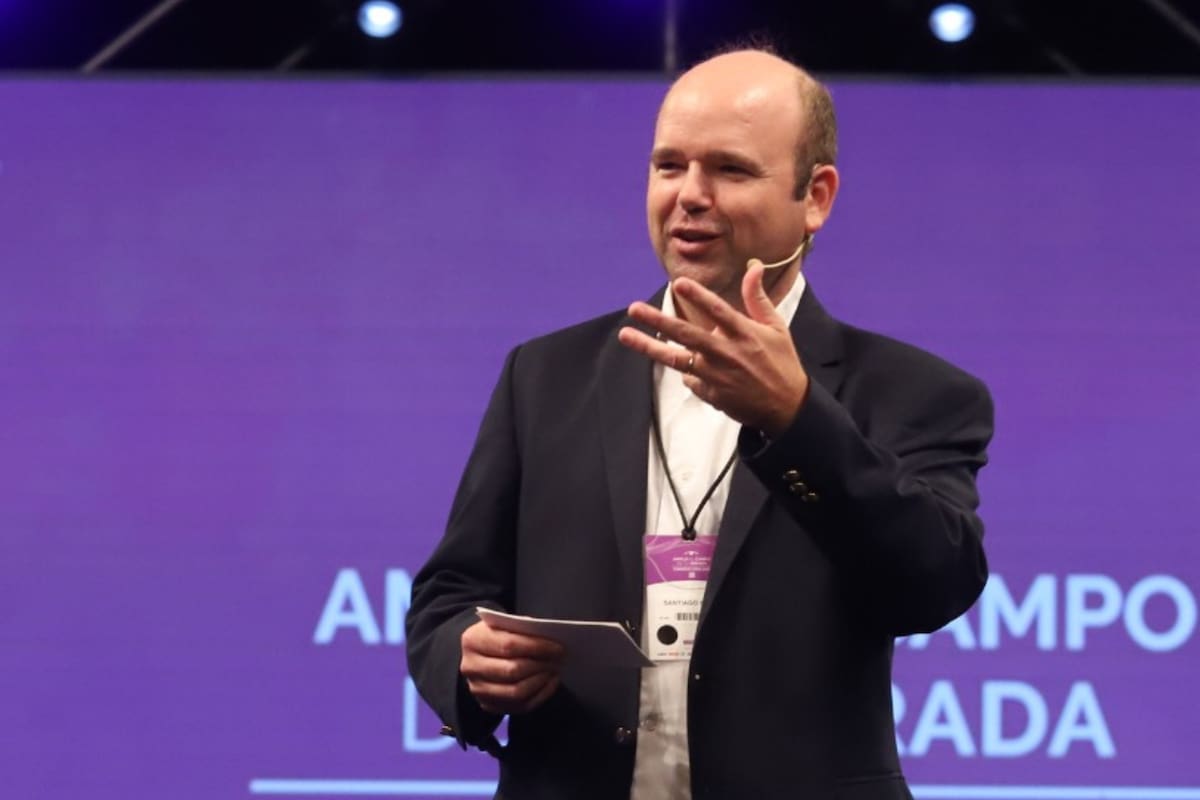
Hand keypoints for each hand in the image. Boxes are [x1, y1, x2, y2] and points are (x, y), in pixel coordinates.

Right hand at [460, 620, 564, 714]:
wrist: (478, 652)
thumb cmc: (498, 634)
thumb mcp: (505, 623)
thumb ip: (523, 628)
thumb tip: (551, 637)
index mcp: (473, 640)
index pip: (509, 645)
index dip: (537, 647)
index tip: (559, 648)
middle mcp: (470, 667)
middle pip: (512, 671)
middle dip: (540, 666)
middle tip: (559, 660)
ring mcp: (477, 689)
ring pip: (516, 692)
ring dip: (541, 682)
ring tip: (554, 670)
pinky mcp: (488, 705)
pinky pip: (519, 707)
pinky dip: (540, 695)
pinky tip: (550, 682)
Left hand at [617, 261, 808, 436]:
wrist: (786, 407)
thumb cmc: (781, 362)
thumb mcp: (776, 327)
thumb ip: (757, 297)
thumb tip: (753, 265)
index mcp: (745, 334)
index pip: (718, 311)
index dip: (698, 296)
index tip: (678, 283)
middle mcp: (727, 353)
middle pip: (686, 334)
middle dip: (657, 320)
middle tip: (633, 309)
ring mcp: (716, 375)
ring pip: (675, 359)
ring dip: (648, 346)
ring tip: (625, 335)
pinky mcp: (710, 393)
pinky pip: (688, 379)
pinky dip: (688, 372)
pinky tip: (699, 372)